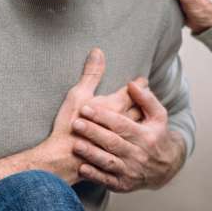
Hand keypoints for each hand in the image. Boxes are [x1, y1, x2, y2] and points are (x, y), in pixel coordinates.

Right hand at [0, 49, 144, 192]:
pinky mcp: (116, 156)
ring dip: (140, 124)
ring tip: (143, 119)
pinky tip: (131, 144)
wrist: (64, 159)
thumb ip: (91, 74)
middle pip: (139, 112)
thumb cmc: (69, 125)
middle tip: (147, 98)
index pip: (133, 92)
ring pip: (136, 131)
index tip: (142, 80)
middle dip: (143, 104)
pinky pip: (127, 149)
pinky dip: (130, 144)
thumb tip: (98, 51)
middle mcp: (123, 124)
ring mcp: (121, 142)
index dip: (138, 85)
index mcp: (116, 107)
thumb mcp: (79, 95)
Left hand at [71, 79, 185, 191]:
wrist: (166, 168)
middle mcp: (139, 154)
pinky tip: (82, 168)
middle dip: (93, 132)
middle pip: (113, 142)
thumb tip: (132, 83)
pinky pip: (107, 180)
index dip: (103, 116)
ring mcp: (131, 171)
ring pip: (109, 162)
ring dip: (92, 154)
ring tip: (76, 145)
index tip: (86, 108)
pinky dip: (95, 175)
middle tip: (75, 123)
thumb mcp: (159, 116)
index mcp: (146, 136)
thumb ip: (146, 99)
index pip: (122, 124)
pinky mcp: (123, 184)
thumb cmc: (157, 136)